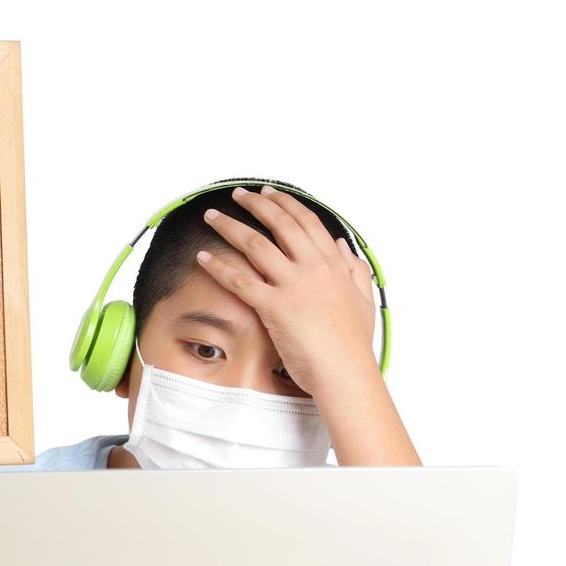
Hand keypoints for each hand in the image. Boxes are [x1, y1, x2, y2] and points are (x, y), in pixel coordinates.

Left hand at [196, 185, 377, 395]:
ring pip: (255, 244)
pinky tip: (202, 257)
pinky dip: (218, 266)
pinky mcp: (274, 306)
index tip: (269, 193)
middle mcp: (313, 268)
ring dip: (229, 226)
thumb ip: (354, 269)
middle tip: (238, 195)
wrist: (345, 372)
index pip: (306, 222)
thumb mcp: (363, 299)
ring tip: (212, 216)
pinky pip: (239, 280)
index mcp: (333, 264)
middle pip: (279, 224)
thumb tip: (341, 246)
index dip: (285, 204)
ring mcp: (293, 285)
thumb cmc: (352, 343)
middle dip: (255, 204)